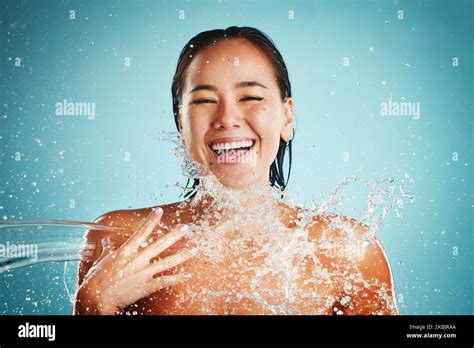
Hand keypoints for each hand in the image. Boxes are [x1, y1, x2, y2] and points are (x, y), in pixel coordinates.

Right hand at [74, 208, 195, 314]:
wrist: (96, 299)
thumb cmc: (96, 280)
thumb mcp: (101, 262)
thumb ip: (107, 251)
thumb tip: (106, 242)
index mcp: (126, 251)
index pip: (142, 231)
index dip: (151, 220)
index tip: (159, 210)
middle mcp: (137, 259)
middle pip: (160, 244)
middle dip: (175, 235)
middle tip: (186, 227)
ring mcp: (143, 272)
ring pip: (167, 262)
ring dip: (182, 255)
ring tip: (194, 249)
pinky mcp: (146, 286)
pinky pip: (165, 281)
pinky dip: (177, 278)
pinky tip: (188, 275)